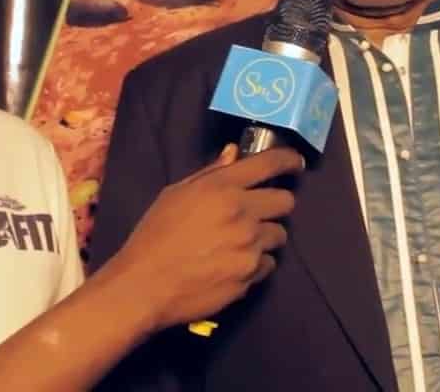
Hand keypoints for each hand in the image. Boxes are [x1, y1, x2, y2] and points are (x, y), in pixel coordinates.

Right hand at [104, 144, 303, 333]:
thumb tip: (234, 154)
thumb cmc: (154, 236)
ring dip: (266, 236)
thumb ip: (209, 173)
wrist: (145, 286)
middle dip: (276, 204)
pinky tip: (234, 265)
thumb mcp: (174, 195)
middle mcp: (242, 213)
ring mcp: (250, 246)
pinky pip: (269, 264)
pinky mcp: (251, 275)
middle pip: (286, 202)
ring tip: (241, 243)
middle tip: (259, 212)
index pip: (269, 165)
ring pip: (280, 235)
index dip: (288, 160)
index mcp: (222, 188)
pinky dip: (257, 263)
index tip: (295, 164)